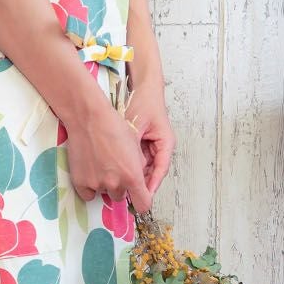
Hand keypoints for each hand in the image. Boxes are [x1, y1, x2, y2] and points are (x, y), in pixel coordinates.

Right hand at [65, 93, 152, 216]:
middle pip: (121, 197)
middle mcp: (115, 183)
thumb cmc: (113, 127)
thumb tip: (139, 180)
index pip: (143, 204)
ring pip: (104, 193)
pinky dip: (90, 186)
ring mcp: (96, 184)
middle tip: (114, 169)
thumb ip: (138, 168)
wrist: (89, 118)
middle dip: (120, 186)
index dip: (142, 201)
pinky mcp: (80, 182)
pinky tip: (90, 170)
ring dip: (104, 184)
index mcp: (133, 176)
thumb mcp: (135, 147)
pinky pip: (88, 194)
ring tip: (100, 164)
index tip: (138, 197)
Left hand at [121, 79, 173, 199]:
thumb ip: (131, 145)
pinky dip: (129, 164)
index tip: (144, 195)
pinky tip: (118, 169)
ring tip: (120, 182)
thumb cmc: (143, 103)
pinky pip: (137, 160)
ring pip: (144, 167)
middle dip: (140, 181)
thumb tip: (124, 165)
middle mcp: (161, 147)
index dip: (152, 183)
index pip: (161, 168)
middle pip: (152, 171)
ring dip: (133, 173)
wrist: (143, 89)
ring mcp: (152, 147)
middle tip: (126, 191)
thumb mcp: (135, 125)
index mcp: (166, 143)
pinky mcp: (143, 145)